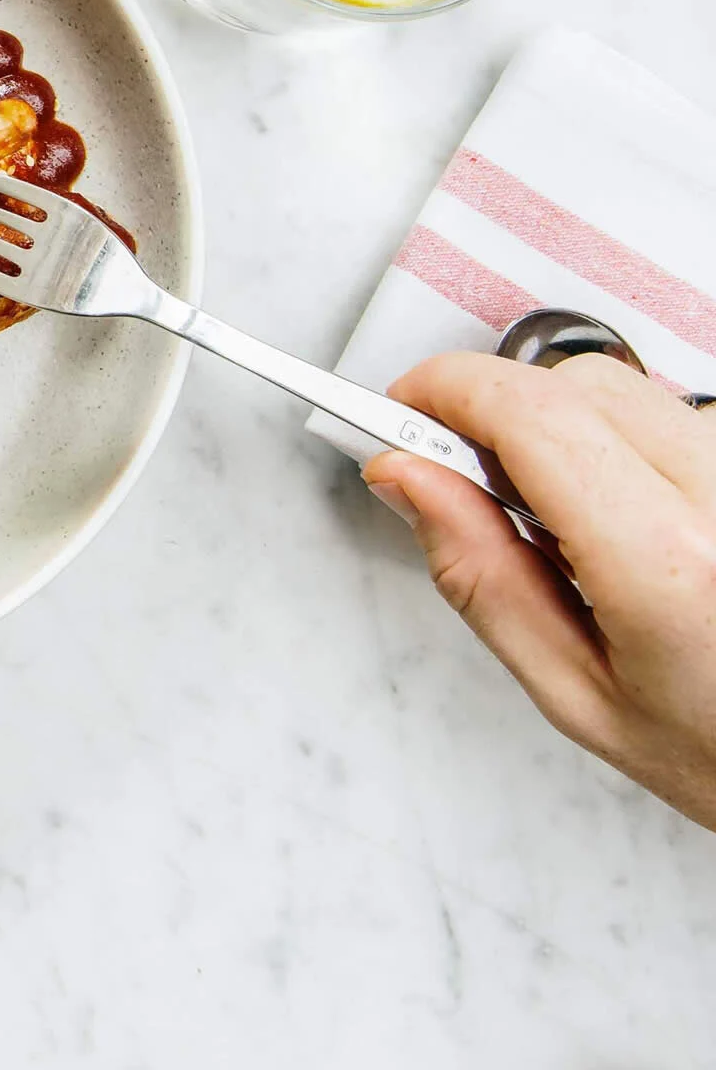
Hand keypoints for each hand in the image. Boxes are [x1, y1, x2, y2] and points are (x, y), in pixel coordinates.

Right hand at [366, 352, 715, 828]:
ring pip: (627, 390)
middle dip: (499, 409)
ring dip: (566, 426)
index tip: (401, 409)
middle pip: (576, 384)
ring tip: (566, 516)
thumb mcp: (573, 692)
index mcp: (671, 567)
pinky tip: (624, 511)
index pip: (532, 415)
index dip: (447, 391)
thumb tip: (406, 478)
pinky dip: (624, 443)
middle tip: (466, 476)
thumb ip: (478, 577)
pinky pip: (675, 416)